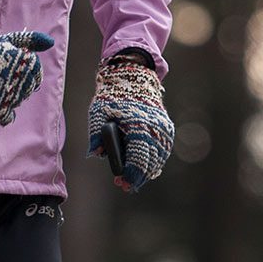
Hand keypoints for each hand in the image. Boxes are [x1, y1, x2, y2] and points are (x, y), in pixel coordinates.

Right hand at [0, 30, 53, 125]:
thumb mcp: (3, 40)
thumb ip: (28, 40)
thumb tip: (50, 43)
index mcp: (20, 58)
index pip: (36, 71)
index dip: (26, 71)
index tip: (12, 69)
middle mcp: (17, 76)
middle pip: (30, 87)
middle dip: (19, 83)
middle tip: (0, 77)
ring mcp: (6, 92)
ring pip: (19, 100)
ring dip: (10, 96)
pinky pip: (7, 117)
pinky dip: (3, 113)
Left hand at [87, 54, 173, 191]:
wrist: (133, 75)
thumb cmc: (113, 95)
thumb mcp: (98, 111)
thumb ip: (96, 134)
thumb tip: (97, 153)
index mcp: (138, 125)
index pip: (139, 157)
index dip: (132, 174)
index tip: (123, 183)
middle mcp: (154, 128)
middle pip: (151, 162)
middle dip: (138, 177)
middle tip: (125, 185)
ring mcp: (163, 128)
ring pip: (159, 158)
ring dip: (148, 171)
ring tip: (135, 179)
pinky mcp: (166, 127)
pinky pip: (163, 150)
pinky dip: (155, 160)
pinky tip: (146, 168)